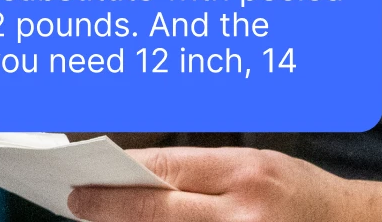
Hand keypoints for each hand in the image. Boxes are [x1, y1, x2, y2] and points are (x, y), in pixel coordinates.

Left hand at [67, 146, 372, 221]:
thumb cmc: (303, 194)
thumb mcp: (259, 166)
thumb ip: (204, 172)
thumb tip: (139, 176)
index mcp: (249, 174)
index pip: (167, 172)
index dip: (119, 179)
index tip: (84, 182)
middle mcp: (243, 215)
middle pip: (157, 214)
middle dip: (111, 210)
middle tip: (78, 204)